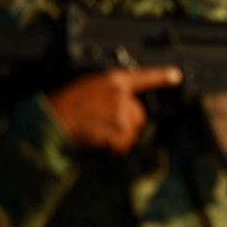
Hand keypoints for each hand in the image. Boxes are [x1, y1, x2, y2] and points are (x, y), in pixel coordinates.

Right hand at [49, 67, 182, 155]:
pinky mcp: (118, 131)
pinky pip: (123, 145)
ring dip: (119, 138)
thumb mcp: (86, 86)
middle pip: (139, 114)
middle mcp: (121, 95)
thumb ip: (108, 90)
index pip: (144, 77)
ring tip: (96, 134)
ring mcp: (121, 113)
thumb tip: (121, 98)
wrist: (50, 121)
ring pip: (131, 131)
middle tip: (105, 126)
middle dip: (127, 124)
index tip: (176, 76)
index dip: (162, 76)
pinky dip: (113, 150)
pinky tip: (97, 144)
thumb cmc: (62, 105)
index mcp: (112, 80)